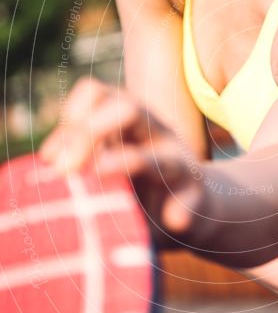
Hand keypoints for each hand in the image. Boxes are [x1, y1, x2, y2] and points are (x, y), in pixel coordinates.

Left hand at [39, 77, 203, 239]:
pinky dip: (180, 209)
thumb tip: (48, 162)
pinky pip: (189, 199)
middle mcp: (156, 133)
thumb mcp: (109, 161)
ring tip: (101, 173)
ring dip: (127, 163)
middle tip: (66, 172)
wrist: (194, 210)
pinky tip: (173, 220)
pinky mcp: (196, 196)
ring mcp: (179, 164)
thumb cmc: (139, 186)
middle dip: (90, 133)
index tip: (50, 158)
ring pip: (158, 154)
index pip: (96, 92)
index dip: (70, 117)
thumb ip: (82, 157)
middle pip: (127, 108)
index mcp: (130, 120)